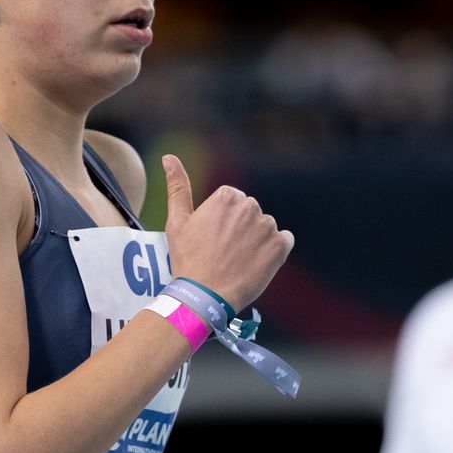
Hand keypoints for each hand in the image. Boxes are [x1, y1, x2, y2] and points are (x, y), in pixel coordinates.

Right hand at [160, 154, 293, 311]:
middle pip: (250, 214)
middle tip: (224, 253)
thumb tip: (169, 157)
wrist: (205, 296)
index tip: (212, 241)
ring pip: (264, 229)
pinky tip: (256, 264)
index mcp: (227, 196)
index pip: (232, 203)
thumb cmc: (188, 260)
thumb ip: (178, 187)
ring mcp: (267, 225)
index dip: (222, 223)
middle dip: (240, 230)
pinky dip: (274, 252)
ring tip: (238, 262)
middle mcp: (250, 205)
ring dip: (256, 242)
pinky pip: (284, 242)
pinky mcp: (280, 245)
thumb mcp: (177, 221)